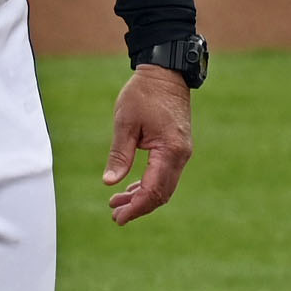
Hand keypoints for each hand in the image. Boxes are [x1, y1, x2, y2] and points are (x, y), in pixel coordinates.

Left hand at [104, 66, 193, 225]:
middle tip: (115, 215)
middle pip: (161, 194)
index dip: (135, 207)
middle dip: (138, 207)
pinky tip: (131, 189)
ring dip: (142, 197)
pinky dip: (149, 185)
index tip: (118, 217)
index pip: (153, 190)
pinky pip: (165, 175)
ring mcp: (182, 153)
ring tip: (117, 204)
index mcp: (169, 151)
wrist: (166, 73)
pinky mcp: (178, 148)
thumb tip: (109, 183)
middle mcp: (180, 156)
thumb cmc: (144, 94)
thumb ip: (119, 154)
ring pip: (164, 186)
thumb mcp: (125, 123)